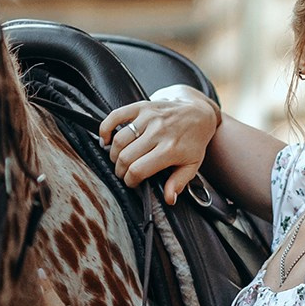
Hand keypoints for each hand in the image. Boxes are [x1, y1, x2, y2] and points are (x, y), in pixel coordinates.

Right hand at [100, 86, 219, 204]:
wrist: (198, 113)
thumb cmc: (193, 141)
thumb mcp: (192, 165)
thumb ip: (179, 182)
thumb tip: (168, 199)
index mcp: (169, 149)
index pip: (138, 170)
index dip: (130, 180)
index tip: (132, 182)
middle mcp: (158, 132)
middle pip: (125, 157)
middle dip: (120, 170)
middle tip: (124, 173)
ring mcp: (148, 117)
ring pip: (119, 140)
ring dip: (113, 154)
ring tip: (119, 160)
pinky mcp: (141, 106)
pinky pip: (115, 117)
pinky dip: (105, 129)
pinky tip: (106, 140)